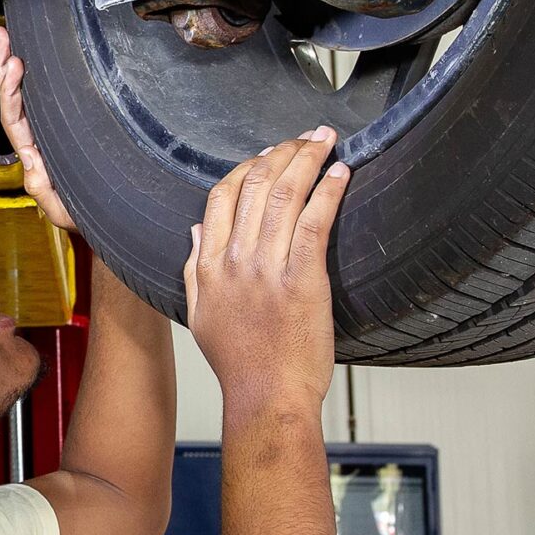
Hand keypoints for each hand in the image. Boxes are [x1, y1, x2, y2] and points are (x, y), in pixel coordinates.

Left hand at [0, 26, 73, 231]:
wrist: (111, 222)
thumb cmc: (89, 216)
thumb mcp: (63, 210)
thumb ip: (43, 188)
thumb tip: (29, 158)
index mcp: (33, 157)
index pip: (14, 120)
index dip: (11, 91)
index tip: (14, 65)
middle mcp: (35, 143)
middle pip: (13, 101)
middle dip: (4, 67)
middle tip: (1, 37)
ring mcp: (47, 136)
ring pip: (23, 98)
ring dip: (11, 67)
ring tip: (5, 38)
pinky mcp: (62, 131)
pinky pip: (41, 104)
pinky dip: (34, 81)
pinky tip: (29, 59)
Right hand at [184, 126, 348, 417]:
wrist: (266, 397)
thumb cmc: (240, 364)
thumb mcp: (201, 314)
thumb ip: (194, 268)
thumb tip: (195, 230)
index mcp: (210, 267)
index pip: (221, 198)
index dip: (247, 167)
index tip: (269, 154)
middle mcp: (235, 261)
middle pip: (255, 186)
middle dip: (282, 152)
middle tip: (307, 137)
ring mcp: (268, 268)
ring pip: (285, 195)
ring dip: (308, 159)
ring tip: (326, 141)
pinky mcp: (303, 279)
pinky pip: (314, 221)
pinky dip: (328, 191)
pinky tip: (340, 172)